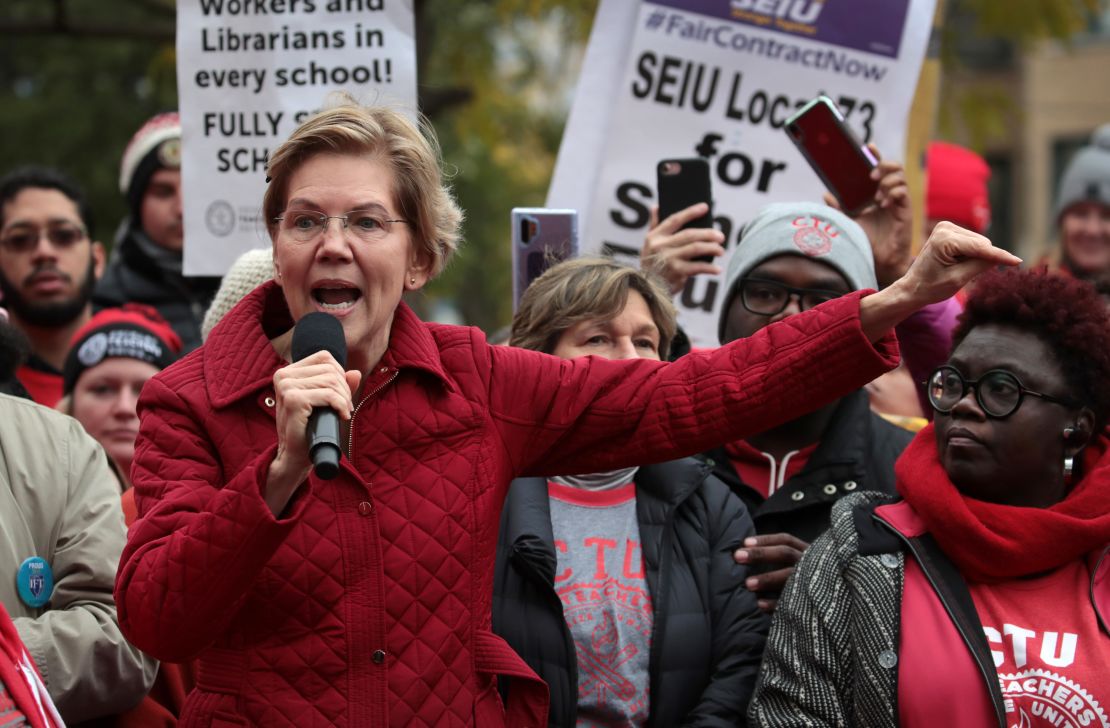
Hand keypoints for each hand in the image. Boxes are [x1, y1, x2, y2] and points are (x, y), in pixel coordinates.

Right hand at [267, 351, 361, 514]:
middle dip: (344, 389)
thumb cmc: (308, 428)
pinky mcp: (293, 400)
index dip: (339, 374)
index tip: (341, 395)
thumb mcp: (324, 403)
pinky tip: (342, 416)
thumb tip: (355, 373)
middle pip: (330, 369)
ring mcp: (286, 386)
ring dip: (344, 399)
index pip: (324, 357)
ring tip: (342, 413)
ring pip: (331, 380)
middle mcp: (283, 375)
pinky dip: (341, 405)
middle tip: (344, 408)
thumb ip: (339, 386)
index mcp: (287, 372)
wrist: (294, 455)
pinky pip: (329, 394)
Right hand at [640, 203, 725, 293]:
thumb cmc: (651, 265)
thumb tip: (655, 206)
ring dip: (711, 248)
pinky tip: (717, 269)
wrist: (648, 290)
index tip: (705, 207)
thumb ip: (654, 225)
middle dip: (708, 234)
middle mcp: (661, 246)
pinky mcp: (676, 272)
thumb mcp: (648, 245)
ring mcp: (669, 259)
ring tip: (721, 250)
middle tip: (721, 236)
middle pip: (689, 234)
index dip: (691, 212)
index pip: (675, 220)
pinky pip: (697, 267)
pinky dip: (709, 268)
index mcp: (655, 236)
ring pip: (696, 248)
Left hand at [733, 532, 808, 612]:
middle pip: (785, 553)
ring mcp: (812, 582)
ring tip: (747, 584)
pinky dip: (775, 603)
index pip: (785, 540)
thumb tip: (747, 553)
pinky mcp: (812, 603)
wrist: (833, 606)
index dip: (765, 540)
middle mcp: (810, 563)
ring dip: (767, 579)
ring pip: (789, 577)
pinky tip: (759, 605)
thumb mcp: (800, 564)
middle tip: (738, 556)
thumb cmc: (808, 580)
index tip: (744, 542)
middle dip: (760, 554)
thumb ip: (780, 558)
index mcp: (806, 552)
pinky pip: (792, 602)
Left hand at [825, 146, 911, 286]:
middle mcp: (888, 194)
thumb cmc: (865, 241)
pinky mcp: (905, 210)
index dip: (875, 156)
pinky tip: (883, 202)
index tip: (868, 147)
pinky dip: (893, 192)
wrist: (877, 260)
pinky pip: (903, 192)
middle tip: (871, 175)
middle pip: (894, 168)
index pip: (879, 168)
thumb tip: (826, 194)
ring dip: (887, 181)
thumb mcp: (848, 222)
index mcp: (875, 193)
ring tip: (876, 195)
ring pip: (900, 177)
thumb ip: (838, 208)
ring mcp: (898, 202)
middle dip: (883, 165)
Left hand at [860, 222, 1020, 340]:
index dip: (1000, 256)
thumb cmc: (932, 287)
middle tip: (964, 275)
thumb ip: (981, 265)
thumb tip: (1001, 255)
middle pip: (982, 244)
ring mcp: (946, 227)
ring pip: (979, 243)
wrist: (913, 287)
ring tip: (957, 269)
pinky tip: (957, 263)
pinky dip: (971, 254)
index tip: (1018, 261)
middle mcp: (945, 228)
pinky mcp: (949, 230)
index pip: (980, 248)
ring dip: (976, 257)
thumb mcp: (958, 279)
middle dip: (982, 259)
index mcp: (944, 239)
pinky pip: (972, 243)